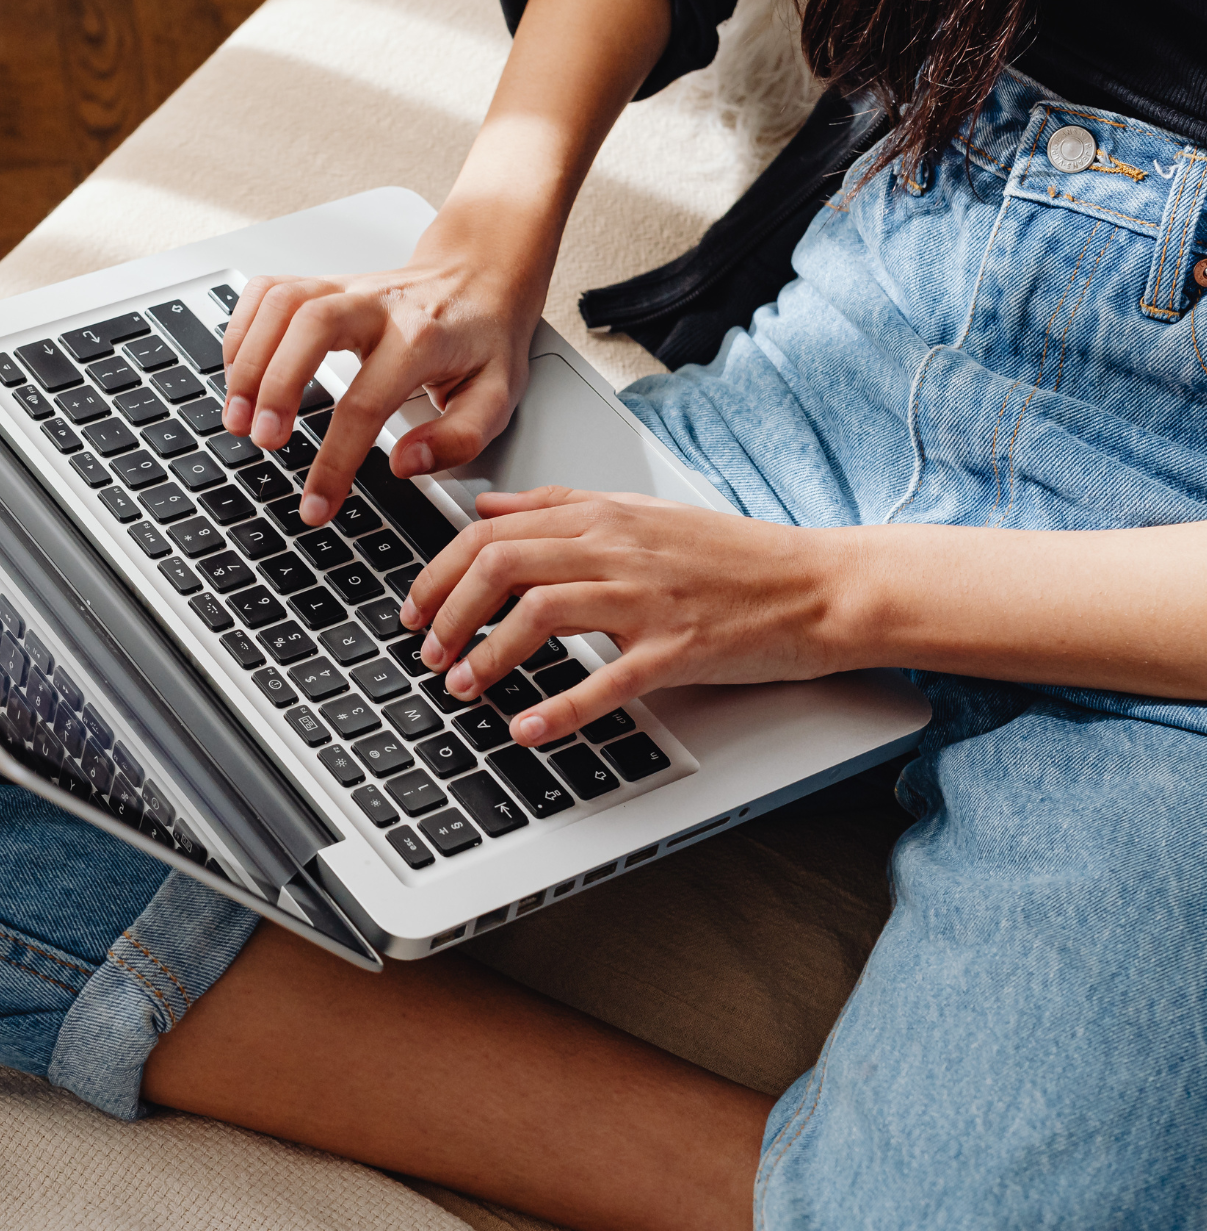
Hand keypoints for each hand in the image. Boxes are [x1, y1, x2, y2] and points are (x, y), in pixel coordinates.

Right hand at [219, 209, 546, 527]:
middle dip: (276, 385)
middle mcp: (378, 304)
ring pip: (281, 302)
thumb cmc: (485, 339)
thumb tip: (404, 464)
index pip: (367, 403)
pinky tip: (237, 372)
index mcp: (423, 338)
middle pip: (310, 326)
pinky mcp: (323, 282)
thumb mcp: (497, 397)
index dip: (335, 461)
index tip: (316, 505)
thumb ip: (458, 438)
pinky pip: (268, 291)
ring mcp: (346, 287)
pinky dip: (242, 330)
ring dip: (248, 358)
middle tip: (262, 440)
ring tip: (237, 415)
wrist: (483, 275)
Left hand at [397, 486, 853, 745]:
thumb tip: (487, 507)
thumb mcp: (639, 512)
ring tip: (461, 686)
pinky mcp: (679, 649)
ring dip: (487, 653)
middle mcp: (618, 548)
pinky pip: (606, 680)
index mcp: (603, 515)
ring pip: (540, 611)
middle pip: (501, 564)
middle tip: (425, 650)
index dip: (439, 571)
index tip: (415, 606)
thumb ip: (559, 507)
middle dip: (448, 611)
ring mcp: (648, 597)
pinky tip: (525, 728)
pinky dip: (558, 707)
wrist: (819, 585)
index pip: (493, 531)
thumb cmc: (733, 557)